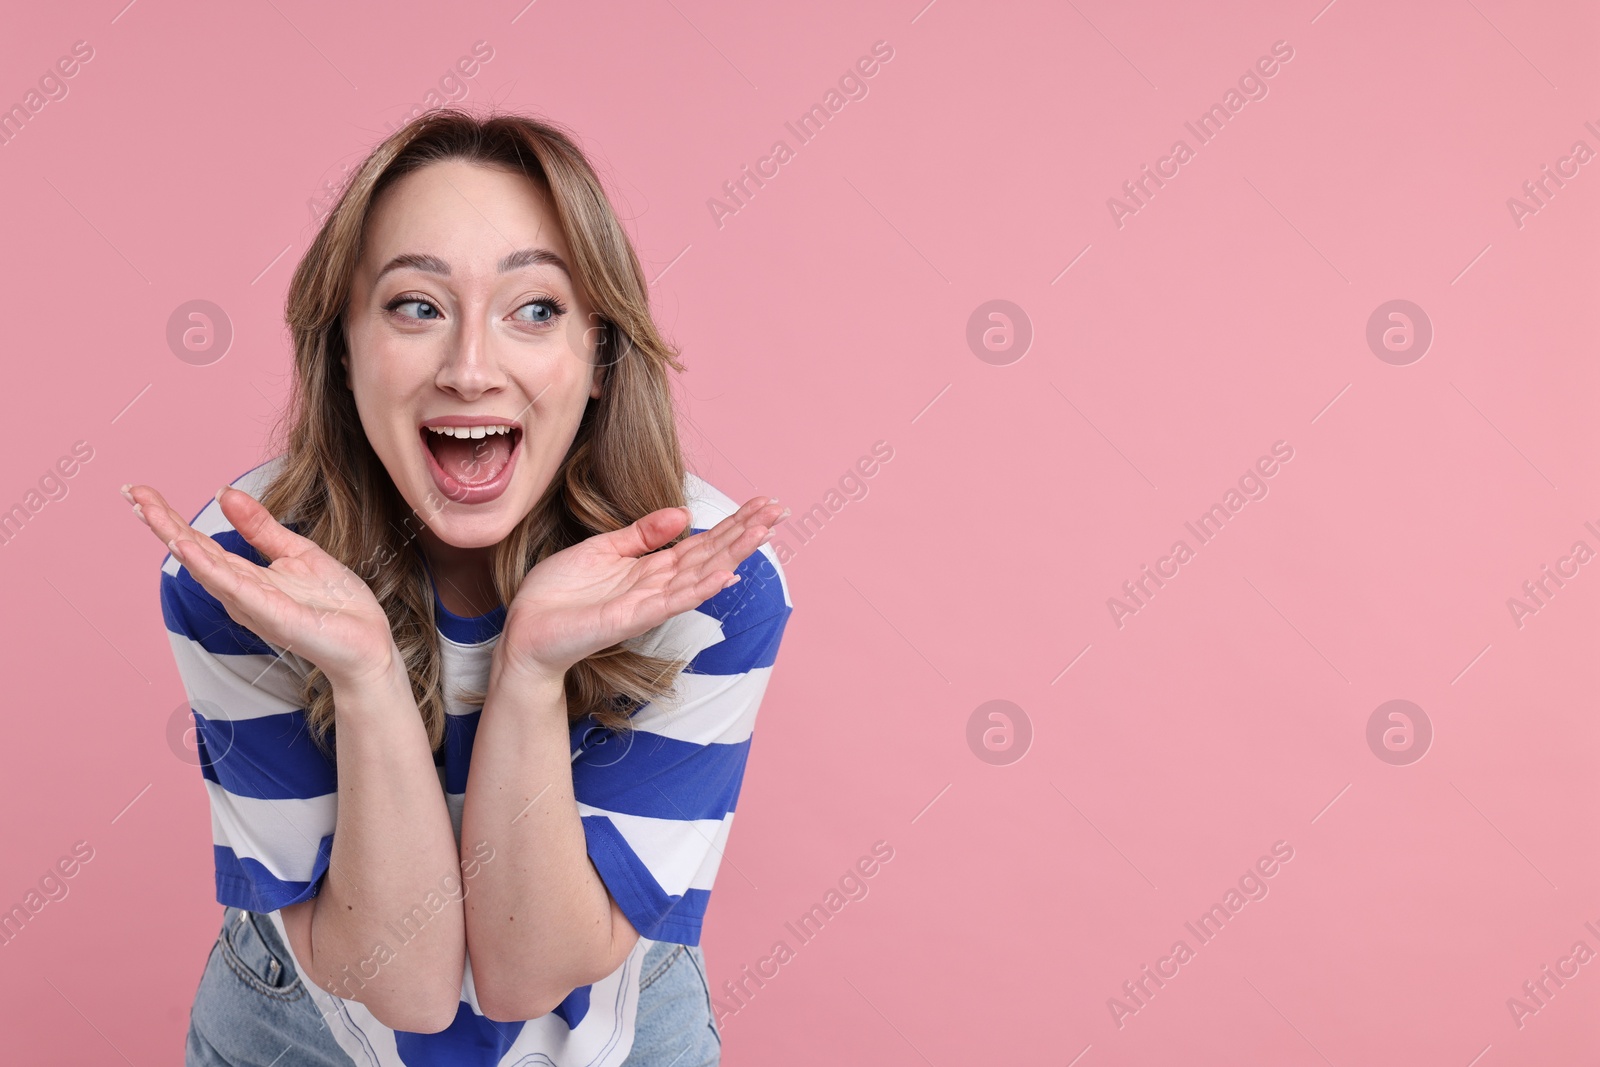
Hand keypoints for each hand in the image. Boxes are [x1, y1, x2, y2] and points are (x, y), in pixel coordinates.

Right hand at [125, 482, 399, 690]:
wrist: (368, 643)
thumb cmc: (335, 605)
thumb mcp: (298, 551)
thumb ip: (260, 526)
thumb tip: (223, 492)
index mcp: (245, 577)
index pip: (200, 542)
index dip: (168, 517)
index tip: (140, 490)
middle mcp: (240, 592)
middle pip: (193, 552)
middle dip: (161, 523)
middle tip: (132, 492)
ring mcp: (253, 605)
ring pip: (206, 568)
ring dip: (177, 539)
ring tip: (150, 513)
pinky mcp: (272, 615)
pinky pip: (235, 587)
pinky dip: (208, 567)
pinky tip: (187, 547)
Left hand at [496, 495, 788, 682]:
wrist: (526, 630)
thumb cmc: (558, 593)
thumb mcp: (602, 549)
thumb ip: (642, 534)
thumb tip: (684, 513)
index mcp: (651, 567)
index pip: (702, 542)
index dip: (732, 522)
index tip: (762, 503)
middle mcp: (657, 585)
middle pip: (711, 555)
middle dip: (744, 532)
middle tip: (779, 510)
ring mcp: (648, 603)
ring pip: (700, 575)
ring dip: (733, 555)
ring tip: (763, 534)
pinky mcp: (632, 618)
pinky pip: (673, 601)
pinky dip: (700, 589)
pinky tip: (725, 576)